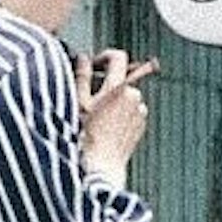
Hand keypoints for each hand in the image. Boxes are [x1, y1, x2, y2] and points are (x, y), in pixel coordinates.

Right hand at [78, 50, 154, 176]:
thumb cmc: (88, 136)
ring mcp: (140, 111)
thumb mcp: (79, 102)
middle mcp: (134, 97)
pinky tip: (106, 126)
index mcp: (118, 88)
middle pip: (121, 78)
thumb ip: (82, 75)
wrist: (102, 165)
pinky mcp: (141, 124)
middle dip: (106, 82)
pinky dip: (120, 113)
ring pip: (126, 95)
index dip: (104, 57)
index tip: (94, 65)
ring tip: (97, 116)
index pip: (118, 57)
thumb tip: (82, 59)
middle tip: (89, 96)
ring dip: (113, 99)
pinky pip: (131, 110)